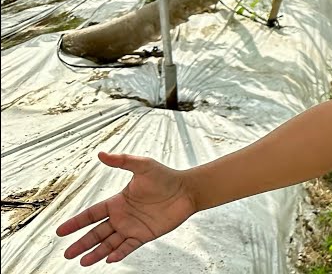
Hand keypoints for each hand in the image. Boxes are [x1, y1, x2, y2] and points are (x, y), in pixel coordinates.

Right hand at [55, 152, 198, 265]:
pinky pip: (129, 247)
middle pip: (97, 232)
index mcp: (117, 202)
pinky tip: (109, 259)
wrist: (187, 190)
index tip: (60, 231)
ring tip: (82, 261)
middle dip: (81, 243)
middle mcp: (122, 216)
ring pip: (110, 243)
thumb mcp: (143, 166)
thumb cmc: (165, 176)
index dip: (76, 222)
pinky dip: (119, 253)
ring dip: (97, 252)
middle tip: (67, 253)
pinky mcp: (145, 235)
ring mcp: (132, 227)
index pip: (91, 214)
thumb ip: (122, 161)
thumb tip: (101, 154)